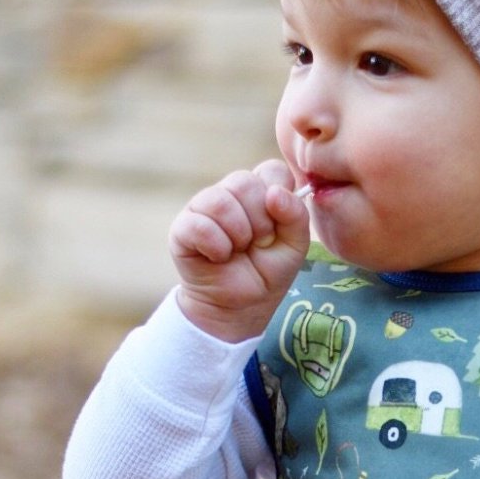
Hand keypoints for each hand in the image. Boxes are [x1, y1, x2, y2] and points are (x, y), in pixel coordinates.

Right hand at [168, 161, 310, 341]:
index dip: (280, 197)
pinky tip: (218, 257)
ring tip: (237, 251)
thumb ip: (296, 217)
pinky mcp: (183, 228)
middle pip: (245, 182)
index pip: (272, 170)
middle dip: (260, 222)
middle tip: (257, 244)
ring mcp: (203, 207)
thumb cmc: (266, 274)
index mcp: (259, 193)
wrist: (240, 308)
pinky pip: (200, 225)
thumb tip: (275, 193)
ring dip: (238, 235)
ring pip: (221, 201)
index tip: (278, 226)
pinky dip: (217, 247)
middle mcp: (230, 194)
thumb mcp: (294, 247)